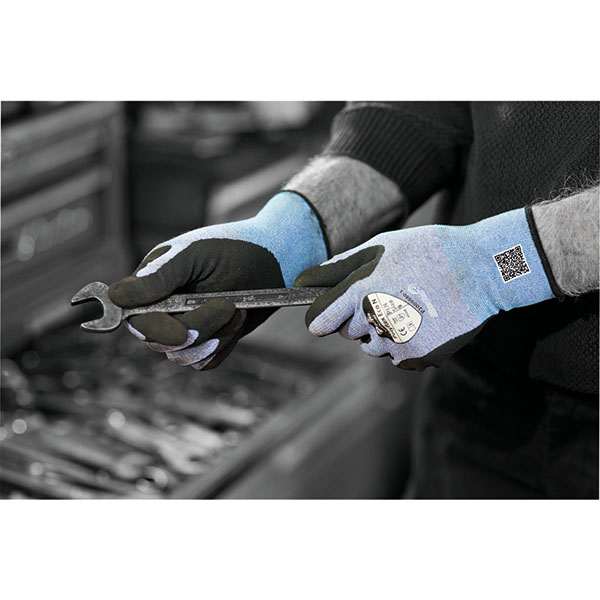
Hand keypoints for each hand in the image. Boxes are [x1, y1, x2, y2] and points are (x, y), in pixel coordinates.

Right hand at [109, 192, 326, 369]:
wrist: (274, 260)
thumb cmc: (233, 248)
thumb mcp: (193, 255)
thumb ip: (157, 277)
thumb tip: (115, 295)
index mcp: (151, 285)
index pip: (134, 320)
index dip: (155, 330)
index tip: (182, 331)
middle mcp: (162, 310)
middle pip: (162, 343)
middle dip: (200, 328)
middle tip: (229, 305)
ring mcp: (185, 327)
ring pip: (185, 356)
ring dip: (217, 336)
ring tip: (237, 308)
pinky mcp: (208, 342)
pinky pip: (206, 362)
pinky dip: (225, 345)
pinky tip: (238, 322)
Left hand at [295, 207, 557, 369]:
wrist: (482, 269)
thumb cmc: (428, 252)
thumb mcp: (381, 247)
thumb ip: (338, 267)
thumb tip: (302, 282)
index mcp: (360, 290)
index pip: (319, 320)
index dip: (320, 319)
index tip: (321, 321)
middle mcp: (374, 319)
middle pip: (348, 332)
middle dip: (359, 319)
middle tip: (388, 296)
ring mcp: (397, 341)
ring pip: (372, 347)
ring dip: (382, 333)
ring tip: (409, 308)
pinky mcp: (418, 356)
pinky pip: (398, 358)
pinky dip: (406, 345)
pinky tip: (425, 322)